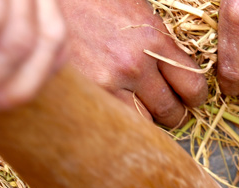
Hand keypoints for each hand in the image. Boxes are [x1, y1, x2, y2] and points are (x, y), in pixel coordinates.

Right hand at [60, 0, 206, 126]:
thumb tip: (174, 60)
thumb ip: (156, 35)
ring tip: (138, 112)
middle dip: (172, 113)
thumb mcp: (133, 6)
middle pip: (171, 110)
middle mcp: (135, 63)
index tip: (190, 99)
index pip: (192, 83)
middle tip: (164, 110)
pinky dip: (120, 123)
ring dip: (146, 122)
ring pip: (145, 124)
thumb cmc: (90, 0)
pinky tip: (116, 113)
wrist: (44, 0)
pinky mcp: (86, 94)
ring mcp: (109, 82)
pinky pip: (116, 123)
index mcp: (152, 37)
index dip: (194, 96)